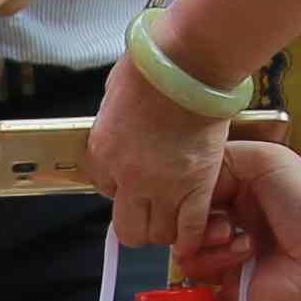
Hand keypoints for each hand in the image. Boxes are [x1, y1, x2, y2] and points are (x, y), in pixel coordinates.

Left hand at [84, 55, 234, 265]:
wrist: (191, 63)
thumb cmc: (155, 66)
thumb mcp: (115, 92)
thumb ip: (115, 120)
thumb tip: (122, 126)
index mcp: (103, 150)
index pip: (103, 188)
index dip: (119, 187)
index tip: (131, 181)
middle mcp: (128, 175)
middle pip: (127, 227)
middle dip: (137, 223)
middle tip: (149, 211)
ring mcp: (164, 185)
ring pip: (158, 234)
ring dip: (165, 229)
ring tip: (174, 216)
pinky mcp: (197, 185)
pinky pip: (191, 229)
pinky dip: (192, 237)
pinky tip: (195, 235)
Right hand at [172, 140, 300, 300]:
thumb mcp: (268, 159)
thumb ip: (224, 156)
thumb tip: (191, 177)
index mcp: (245, 188)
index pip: (197, 186)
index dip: (192, 191)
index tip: (200, 195)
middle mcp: (236, 219)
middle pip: (185, 219)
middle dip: (197, 221)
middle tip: (226, 225)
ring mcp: (230, 254)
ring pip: (187, 251)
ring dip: (211, 247)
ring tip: (246, 246)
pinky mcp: (229, 286)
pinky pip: (197, 282)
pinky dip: (214, 272)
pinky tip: (244, 265)